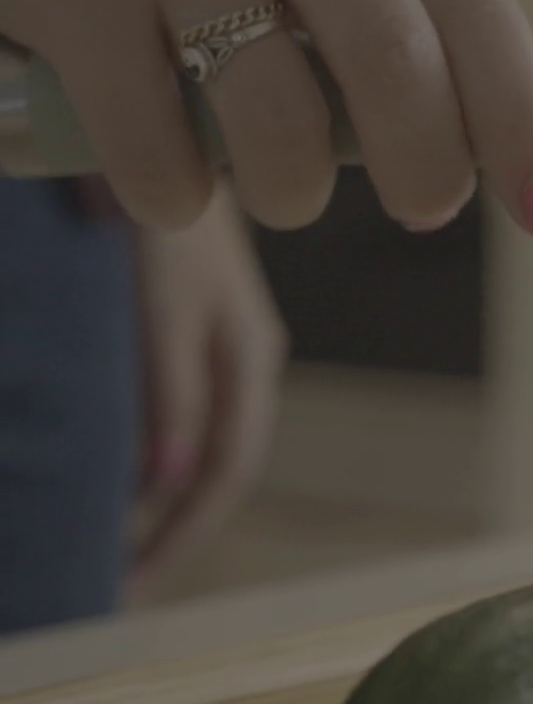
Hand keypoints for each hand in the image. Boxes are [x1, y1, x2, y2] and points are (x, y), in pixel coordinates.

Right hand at [0, 0, 532, 260]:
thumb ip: (411, 21)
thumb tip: (527, 174)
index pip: (477, 1)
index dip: (527, 119)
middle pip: (395, 61)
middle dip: (427, 168)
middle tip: (424, 208)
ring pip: (279, 125)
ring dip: (293, 196)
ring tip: (280, 188)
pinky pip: (162, 156)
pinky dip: (179, 198)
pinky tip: (170, 166)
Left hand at [129, 186, 287, 590]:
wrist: (186, 120)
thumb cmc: (171, 211)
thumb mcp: (165, 303)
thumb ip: (170, 387)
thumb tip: (163, 483)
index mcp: (249, 358)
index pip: (225, 470)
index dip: (182, 531)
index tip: (128, 584)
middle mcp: (243, 356)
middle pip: (219, 464)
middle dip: (173, 529)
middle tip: (117, 583)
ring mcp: (223, 339)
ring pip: (203, 439)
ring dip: (162, 494)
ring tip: (113, 536)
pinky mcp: (196, 321)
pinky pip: (184, 408)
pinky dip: (153, 449)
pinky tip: (119, 460)